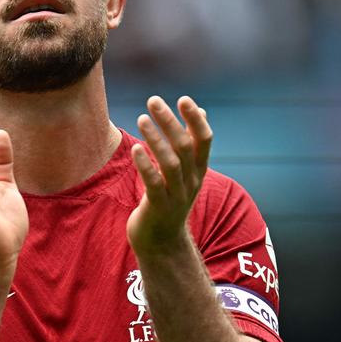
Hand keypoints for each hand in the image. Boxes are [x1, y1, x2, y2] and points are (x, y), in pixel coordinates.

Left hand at [127, 95, 212, 254]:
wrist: (162, 242)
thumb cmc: (170, 200)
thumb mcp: (186, 172)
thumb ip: (192, 143)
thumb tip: (202, 111)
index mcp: (198, 170)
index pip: (204, 140)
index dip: (195, 119)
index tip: (183, 99)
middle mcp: (191, 181)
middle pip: (185, 147)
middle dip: (170, 122)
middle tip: (153, 100)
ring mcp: (176, 195)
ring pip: (170, 163)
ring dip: (156, 139)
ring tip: (141, 118)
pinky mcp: (158, 207)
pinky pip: (153, 184)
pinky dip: (145, 165)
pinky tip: (135, 149)